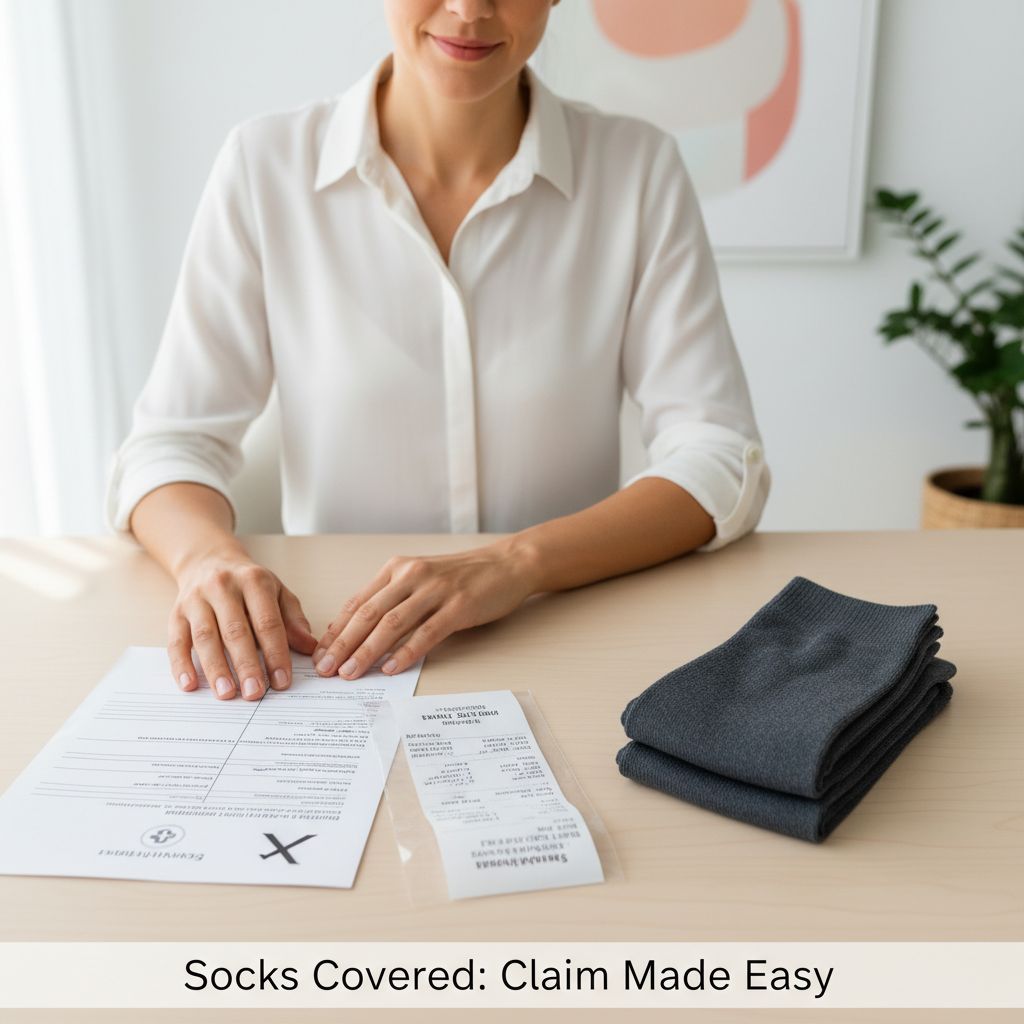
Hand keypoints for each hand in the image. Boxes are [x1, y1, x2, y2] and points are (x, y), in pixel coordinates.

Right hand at [170, 552, 317, 700]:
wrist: (209, 560)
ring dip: (216, 668)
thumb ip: (293, 619)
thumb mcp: (277, 592)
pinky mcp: (176, 613)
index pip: (267, 622)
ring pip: (205, 637)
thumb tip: (309, 647)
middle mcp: (222, 587)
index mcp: (254, 582)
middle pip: (235, 631)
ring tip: (226, 693)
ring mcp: (196, 600)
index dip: (275, 653)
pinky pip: (177, 641)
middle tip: (255, 693)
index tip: (282, 680)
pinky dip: (181, 665)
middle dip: (246, 664)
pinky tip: (190, 684)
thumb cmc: (248, 583)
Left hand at [312, 540, 537, 679]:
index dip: (336, 630)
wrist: (506, 564)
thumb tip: (361, 633)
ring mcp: (436, 590)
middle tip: (326, 669)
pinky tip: (391, 668)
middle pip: (369, 614)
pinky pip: (426, 633)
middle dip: (343, 644)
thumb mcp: (420, 579)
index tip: (320, 654)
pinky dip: (406, 652)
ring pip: (392, 624)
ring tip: (350, 673)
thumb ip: (393, 600)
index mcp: (397, 569)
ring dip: (367, 651)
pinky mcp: (459, 606)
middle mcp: (411, 576)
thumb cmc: (463, 576)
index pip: (358, 603)